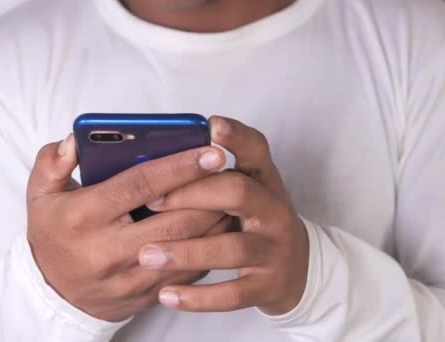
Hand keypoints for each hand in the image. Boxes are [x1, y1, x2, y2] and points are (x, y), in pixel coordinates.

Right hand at [27, 134, 230, 321]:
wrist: (54, 294)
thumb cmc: (54, 235)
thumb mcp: (41, 195)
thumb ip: (53, 162)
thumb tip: (75, 141)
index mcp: (85, 217)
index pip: (140, 186)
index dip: (180, 167)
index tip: (211, 152)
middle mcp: (108, 251)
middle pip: (174, 221)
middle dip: (209, 196)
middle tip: (231, 174)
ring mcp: (129, 278)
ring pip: (187, 250)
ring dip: (215, 222)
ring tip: (232, 197)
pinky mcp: (145, 296)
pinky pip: (187, 273)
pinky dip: (208, 249)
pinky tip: (219, 228)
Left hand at [139, 116, 308, 315]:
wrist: (298, 270)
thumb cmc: (257, 222)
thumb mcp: (249, 191)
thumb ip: (214, 177)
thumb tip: (156, 161)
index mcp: (264, 181)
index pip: (256, 150)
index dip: (236, 137)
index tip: (212, 125)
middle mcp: (274, 210)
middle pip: (238, 192)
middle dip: (193, 194)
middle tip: (152, 201)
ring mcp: (273, 249)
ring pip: (231, 248)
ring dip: (187, 251)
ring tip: (147, 256)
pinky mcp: (268, 285)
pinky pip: (232, 294)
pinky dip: (199, 297)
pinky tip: (167, 295)